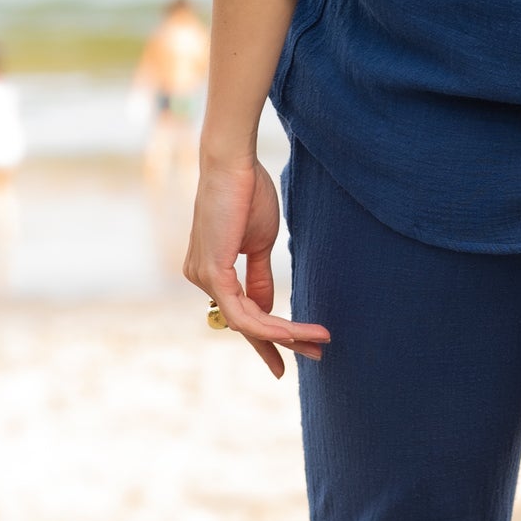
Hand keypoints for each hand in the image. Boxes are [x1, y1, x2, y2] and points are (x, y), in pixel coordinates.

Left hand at [183, 159, 330, 377]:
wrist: (234, 163)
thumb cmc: (246, 193)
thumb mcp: (259, 244)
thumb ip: (259, 278)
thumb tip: (269, 309)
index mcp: (211, 271)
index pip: (240, 313)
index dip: (267, 337)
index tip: (292, 353)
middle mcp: (201, 278)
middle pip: (244, 323)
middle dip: (280, 344)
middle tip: (314, 357)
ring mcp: (204, 278)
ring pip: (247, 323)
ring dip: (287, 336)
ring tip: (319, 343)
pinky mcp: (213, 274)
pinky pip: (245, 314)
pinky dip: (275, 325)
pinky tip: (299, 332)